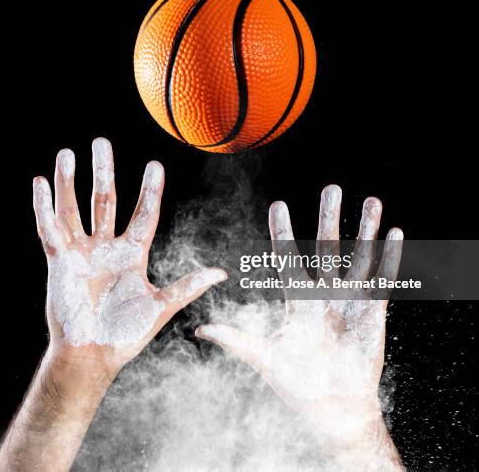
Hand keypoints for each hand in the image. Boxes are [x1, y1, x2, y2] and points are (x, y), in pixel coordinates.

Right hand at [0, 139, 225, 471]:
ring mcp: (81, 252)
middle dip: (104, 171)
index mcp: (132, 254)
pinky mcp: (59, 262)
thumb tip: (222, 272)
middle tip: (101, 142)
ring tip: (68, 153)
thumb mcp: (161, 306)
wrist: (92, 357)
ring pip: (74, 208)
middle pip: (105, 200)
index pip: (143, 214)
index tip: (154, 165)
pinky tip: (40, 183)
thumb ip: (188, 286)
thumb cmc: (126, 334)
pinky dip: (44, 208)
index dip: (149, 191)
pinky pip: (50, 230)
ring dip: (70, 181)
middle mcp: (106, 247)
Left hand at [196, 185, 404, 468]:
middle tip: (332, 188)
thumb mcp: (263, 357)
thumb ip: (235, 339)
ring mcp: (349, 299)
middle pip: (326, 247)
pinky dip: (390, 257)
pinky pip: (383, 279)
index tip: (278, 205)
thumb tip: (198, 330)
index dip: (282, 231)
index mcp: (297, 299)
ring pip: (358, 256)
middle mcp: (323, 292)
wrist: (331, 408)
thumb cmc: (296, 383)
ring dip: (365, 230)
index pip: (288, 256)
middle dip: (329, 218)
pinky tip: (396, 234)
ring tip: (372, 201)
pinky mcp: (372, 312)